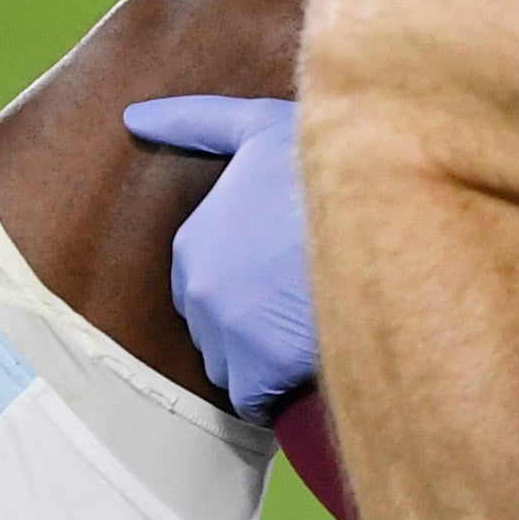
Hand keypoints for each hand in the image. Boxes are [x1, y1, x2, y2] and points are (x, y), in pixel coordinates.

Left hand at [122, 94, 315, 421]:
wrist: (384, 206)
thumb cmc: (325, 164)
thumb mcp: (259, 127)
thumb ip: (195, 124)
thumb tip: (134, 118)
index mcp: (192, 242)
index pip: (207, 283)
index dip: (252, 279)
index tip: (290, 268)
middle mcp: (196, 290)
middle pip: (219, 327)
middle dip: (256, 322)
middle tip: (310, 297)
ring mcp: (224, 334)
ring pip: (236, 367)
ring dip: (267, 360)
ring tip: (318, 327)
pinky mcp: (257, 373)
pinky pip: (259, 401)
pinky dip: (282, 393)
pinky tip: (316, 362)